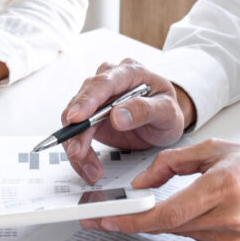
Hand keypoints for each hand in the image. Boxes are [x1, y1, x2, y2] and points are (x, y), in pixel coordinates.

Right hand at [61, 59, 195, 183]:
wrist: (164, 119)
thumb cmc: (166, 110)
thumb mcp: (166, 112)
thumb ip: (144, 110)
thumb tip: (117, 116)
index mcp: (128, 72)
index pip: (103, 83)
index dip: (87, 100)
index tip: (77, 118)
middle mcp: (107, 81)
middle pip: (81, 102)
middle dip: (77, 131)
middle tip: (78, 153)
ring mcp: (96, 98)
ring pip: (73, 120)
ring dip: (76, 146)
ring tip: (90, 168)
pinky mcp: (90, 116)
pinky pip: (76, 133)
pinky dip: (80, 152)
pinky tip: (88, 166)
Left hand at [80, 140, 239, 240]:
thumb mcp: (214, 149)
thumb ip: (172, 163)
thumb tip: (141, 183)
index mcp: (223, 187)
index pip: (167, 212)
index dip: (133, 219)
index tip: (107, 219)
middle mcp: (227, 218)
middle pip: (166, 226)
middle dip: (131, 221)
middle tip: (101, 217)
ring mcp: (229, 238)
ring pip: (176, 232)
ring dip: (154, 222)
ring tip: (134, 210)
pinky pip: (192, 237)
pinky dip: (180, 224)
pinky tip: (182, 212)